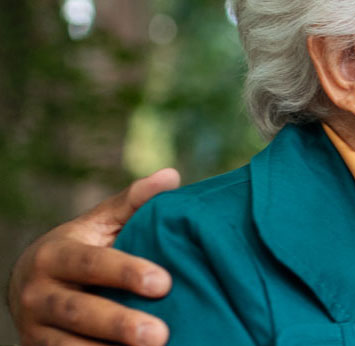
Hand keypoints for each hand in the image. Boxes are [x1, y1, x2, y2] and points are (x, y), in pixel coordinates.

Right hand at [8, 168, 179, 345]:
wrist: (31, 288)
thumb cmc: (81, 249)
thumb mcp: (99, 224)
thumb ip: (132, 203)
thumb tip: (171, 177)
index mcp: (54, 255)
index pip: (91, 264)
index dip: (126, 273)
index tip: (164, 283)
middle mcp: (37, 294)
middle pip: (79, 311)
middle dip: (119, 324)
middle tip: (159, 334)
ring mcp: (35, 329)